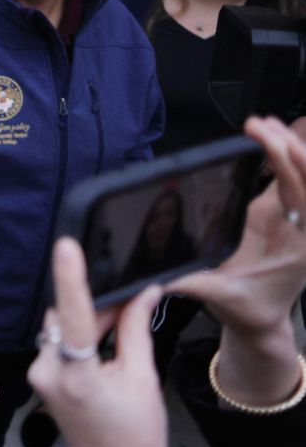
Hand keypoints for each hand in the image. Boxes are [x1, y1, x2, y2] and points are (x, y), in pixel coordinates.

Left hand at [28, 238, 164, 446]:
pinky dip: (80, 335)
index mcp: (77, 376)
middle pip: (67, 316)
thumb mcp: (142, 380)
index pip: (74, 317)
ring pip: (61, 327)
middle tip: (133, 300)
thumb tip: (144, 292)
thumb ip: (136, 330)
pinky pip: (58, 342)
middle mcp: (48, 372)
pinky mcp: (41, 377)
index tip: (66, 247)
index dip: (70, 279)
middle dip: (98, 305)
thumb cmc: (134, 436)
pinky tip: (105, 343)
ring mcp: (39, 375)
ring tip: (122, 328)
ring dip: (89, 320)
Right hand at [170, 116, 305, 336]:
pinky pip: (287, 178)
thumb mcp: (219, 296)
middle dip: (287, 146)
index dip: (294, 168)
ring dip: (286, 146)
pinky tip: (270, 137)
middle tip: (262, 125)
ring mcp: (293, 218)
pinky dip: (280, 156)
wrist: (260, 322)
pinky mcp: (281, 213)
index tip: (280, 145)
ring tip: (265, 123)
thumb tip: (157, 275)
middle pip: (305, 178)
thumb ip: (191, 282)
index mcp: (299, 246)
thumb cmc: (248, 310)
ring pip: (301, 175)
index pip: (303, 198)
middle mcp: (302, 228)